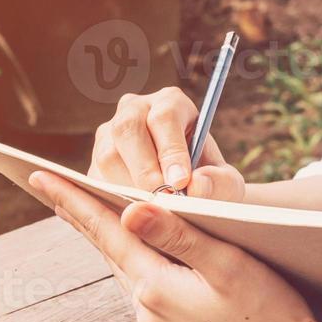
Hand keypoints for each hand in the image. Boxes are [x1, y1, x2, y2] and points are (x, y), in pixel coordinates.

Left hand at [28, 171, 321, 321]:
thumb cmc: (273, 315)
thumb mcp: (228, 265)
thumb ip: (178, 236)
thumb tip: (130, 209)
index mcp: (156, 288)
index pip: (105, 232)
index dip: (71, 199)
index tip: (38, 175)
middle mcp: (149, 311)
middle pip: (109, 251)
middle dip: (82, 215)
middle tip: (53, 184)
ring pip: (129, 270)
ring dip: (111, 239)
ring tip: (89, 209)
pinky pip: (148, 289)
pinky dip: (139, 263)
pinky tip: (143, 253)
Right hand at [89, 87, 246, 199]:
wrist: (187, 196)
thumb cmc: (208, 182)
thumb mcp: (226, 184)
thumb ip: (220, 182)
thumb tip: (197, 185)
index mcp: (170, 104)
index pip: (164, 118)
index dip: (171, 150)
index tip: (180, 182)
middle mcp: (134, 111)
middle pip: (128, 128)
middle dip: (144, 169)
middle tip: (160, 200)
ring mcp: (109, 135)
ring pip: (107, 155)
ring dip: (127, 186)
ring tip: (150, 212)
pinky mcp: (94, 162)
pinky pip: (95, 179)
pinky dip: (112, 199)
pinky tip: (133, 218)